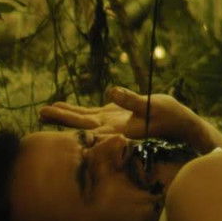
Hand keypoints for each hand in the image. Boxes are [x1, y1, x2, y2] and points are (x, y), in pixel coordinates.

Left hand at [40, 87, 221, 151]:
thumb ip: (130, 100)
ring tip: (44, 110)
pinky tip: (63, 105)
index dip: (68, 120)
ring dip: (64, 114)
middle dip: (60, 118)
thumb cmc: (169, 117)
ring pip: (82, 118)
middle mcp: (109, 129)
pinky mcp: (114, 115)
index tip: (52, 116)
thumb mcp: (151, 105)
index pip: (86, 126)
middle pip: (79, 123)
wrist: (182, 125)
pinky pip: (91, 112)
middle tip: (40, 113)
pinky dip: (77, 109)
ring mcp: (110, 122)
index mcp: (116, 130)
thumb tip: (111, 91)